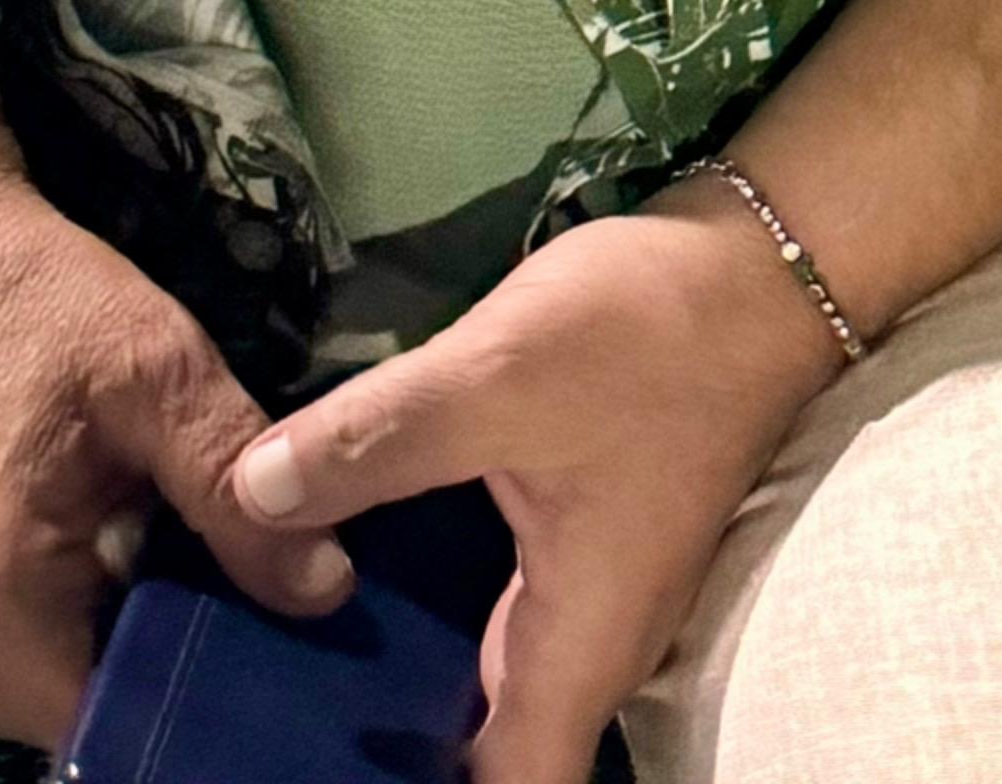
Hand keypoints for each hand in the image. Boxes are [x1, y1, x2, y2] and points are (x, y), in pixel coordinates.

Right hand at [0, 164, 354, 741]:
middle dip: (135, 643)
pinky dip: (28, 609)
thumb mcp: (155, 368)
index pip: (109, 717)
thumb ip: (232, 484)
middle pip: (63, 706)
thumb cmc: (25, 294)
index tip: (235, 604)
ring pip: (19, 684)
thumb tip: (325, 591)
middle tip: (178, 546)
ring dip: (81, 625)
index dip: (186, 673)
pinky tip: (58, 524)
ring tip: (117, 523)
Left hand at [233, 189, 848, 783]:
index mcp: (576, 652)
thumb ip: (375, 441)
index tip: (308, 755)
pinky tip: (340, 554)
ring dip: (396, 668)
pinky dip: (418, 604)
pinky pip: (483, 608)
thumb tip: (249, 494)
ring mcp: (581, 592)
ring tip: (274, 638)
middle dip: (382, 735)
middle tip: (263, 696)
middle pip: (481, 749)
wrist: (752, 268)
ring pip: (478, 676)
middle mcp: (584, 647)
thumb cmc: (644, 339)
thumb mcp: (497, 377)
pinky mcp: (568, 537)